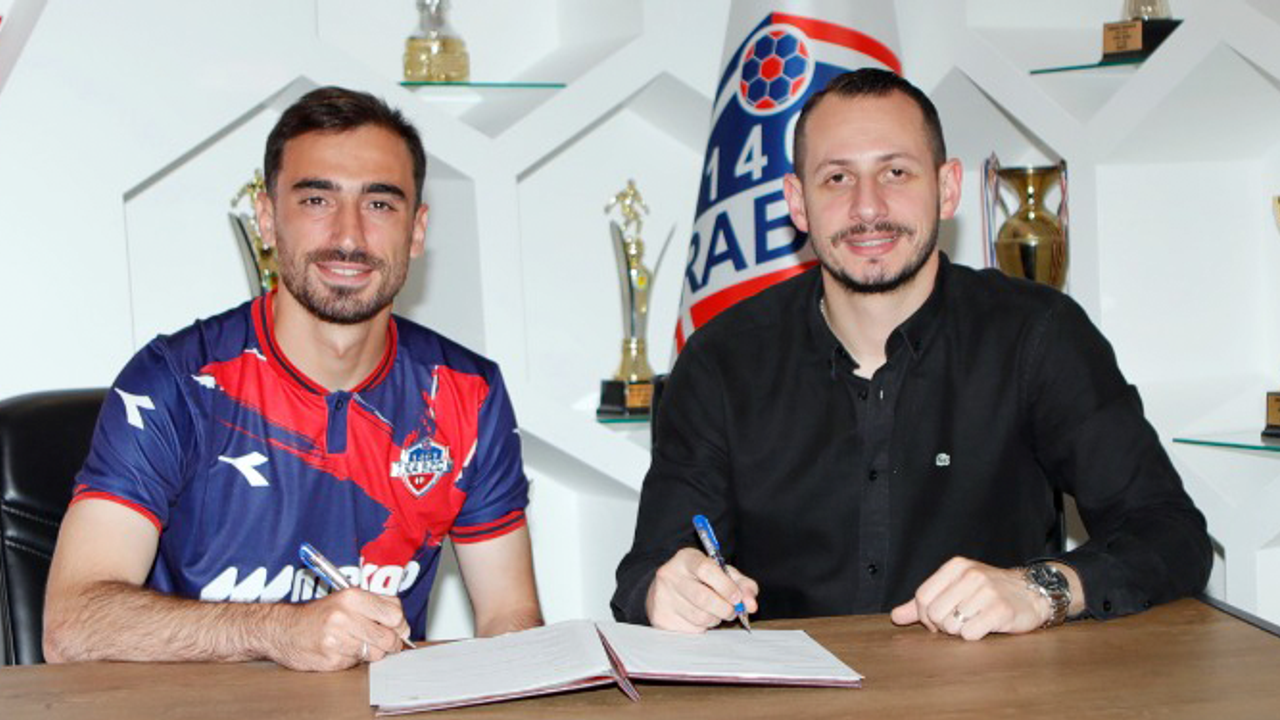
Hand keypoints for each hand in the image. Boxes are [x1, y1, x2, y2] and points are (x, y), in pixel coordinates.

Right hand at [269, 589, 411, 670]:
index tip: (398, 628)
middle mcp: (344, 616)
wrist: (284, 630)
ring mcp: (337, 639)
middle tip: (385, 642)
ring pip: (376, 653)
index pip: (394, 614)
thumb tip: (403, 625)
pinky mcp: (331, 659)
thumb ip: (377, 606)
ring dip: (373, 652)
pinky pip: (357, 662)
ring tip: (358, 643)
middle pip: (389, 637)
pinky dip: (354, 658)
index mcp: (352, 597)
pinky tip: (343, 649)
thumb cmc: (319, 614)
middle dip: (391, 642)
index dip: (400, 624)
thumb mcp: (347, 598)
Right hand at [645, 547, 758, 632]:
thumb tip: (751, 604)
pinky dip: (702, 627)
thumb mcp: (721, 573)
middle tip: (733, 611)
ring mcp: (662, 597)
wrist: (665, 589)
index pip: (707, 569)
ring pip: (699, 617)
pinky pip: (691, 629)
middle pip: (703, 598)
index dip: (726, 586)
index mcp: (686, 558)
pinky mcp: (661, 617)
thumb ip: (741, 584)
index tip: (738, 599)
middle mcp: (670, 575)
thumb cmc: (699, 580)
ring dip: (715, 619)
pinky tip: (699, 618)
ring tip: (715, 613)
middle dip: (725, 609)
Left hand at [889, 557, 1050, 640]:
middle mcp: (970, 575)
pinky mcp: (1001, 610)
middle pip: (934, 613)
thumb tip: (895, 617)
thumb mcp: (955, 589)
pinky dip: (974, 636)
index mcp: (956, 567)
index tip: (937, 619)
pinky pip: (970, 634)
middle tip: (959, 621)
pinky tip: (985, 627)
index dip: (924, 615)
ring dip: (960, 631)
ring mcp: (987, 591)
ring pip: (951, 626)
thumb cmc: (988, 592)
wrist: (1031, 593)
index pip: (921, 596)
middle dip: (943, 625)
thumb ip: (922, 603)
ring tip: (974, 621)